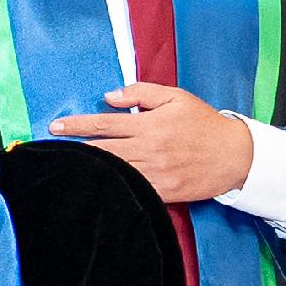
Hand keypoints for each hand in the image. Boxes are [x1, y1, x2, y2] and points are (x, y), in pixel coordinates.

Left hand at [49, 82, 255, 203]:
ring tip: (64, 168)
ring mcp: (155, 173)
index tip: (55, 127)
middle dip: (74, 150)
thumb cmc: (204, 123)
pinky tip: (96, 188)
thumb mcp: (176, 97)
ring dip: (88, 170)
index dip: (76, 126)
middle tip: (49, 151)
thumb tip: (109, 96)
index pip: (104, 124)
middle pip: (102, 151)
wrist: (235, 155)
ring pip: (113, 172)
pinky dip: (113, 189)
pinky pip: (131, 191)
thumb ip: (141, 93)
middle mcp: (148, 149)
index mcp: (149, 125)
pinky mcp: (162, 192)